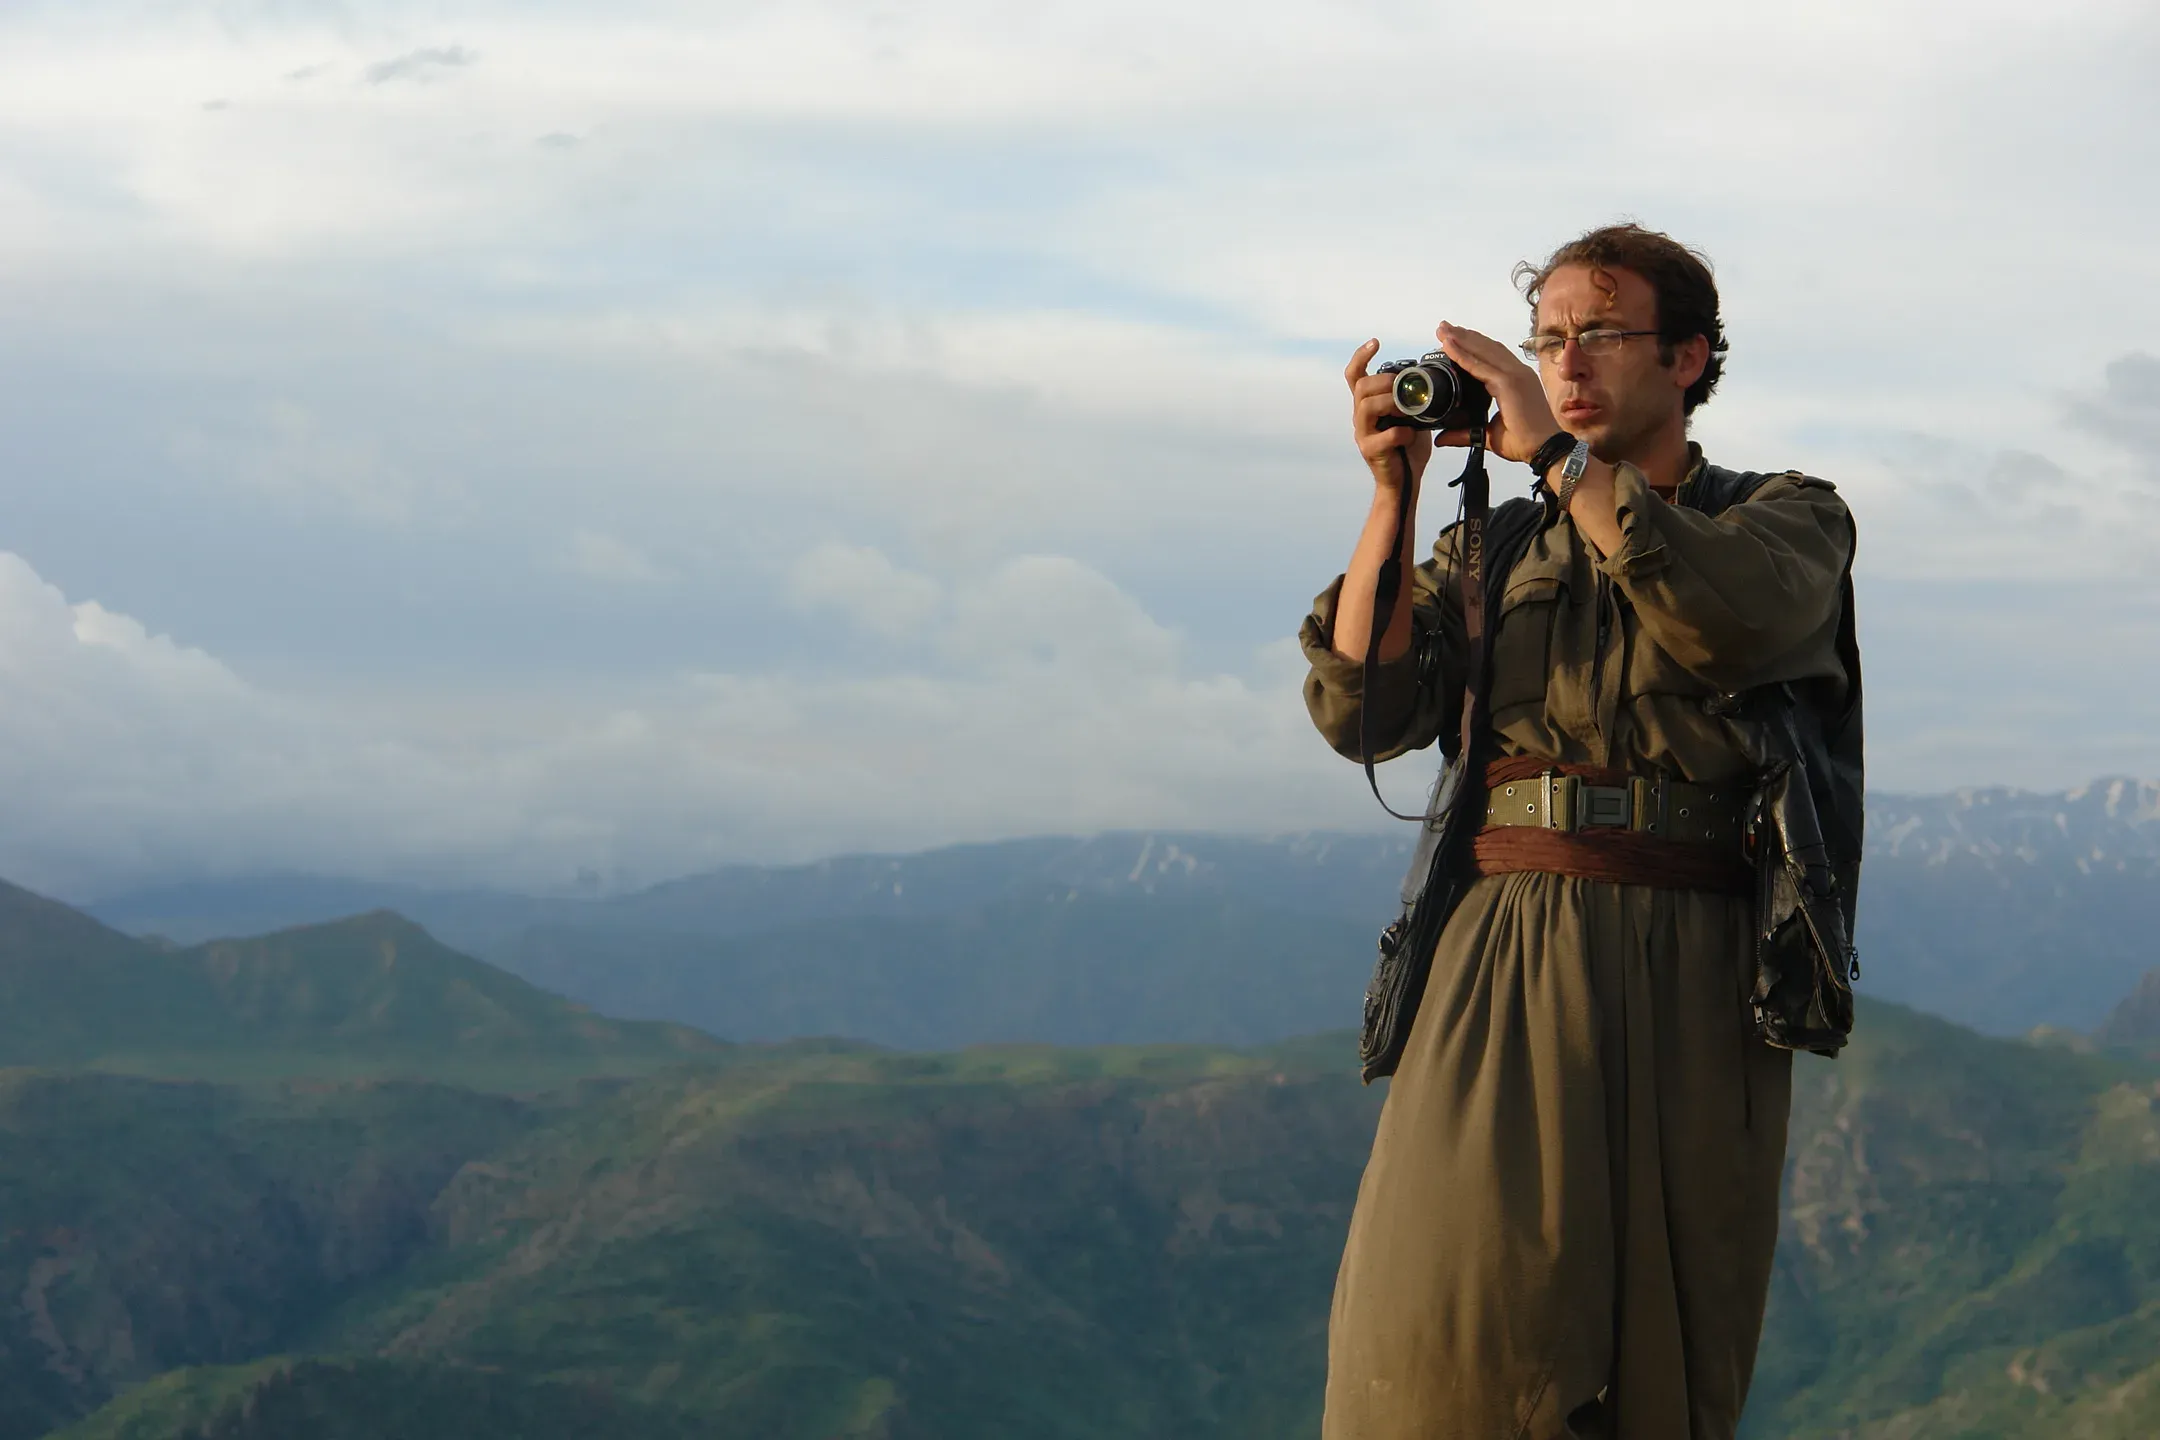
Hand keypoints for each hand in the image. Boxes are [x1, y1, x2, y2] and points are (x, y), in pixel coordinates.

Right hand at [1346, 339, 1431, 490]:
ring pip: (1366, 406)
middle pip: (1361, 386)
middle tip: (1403, 385)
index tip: (1376, 342)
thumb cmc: (1408, 447)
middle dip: (1384, 381)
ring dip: (1391, 402)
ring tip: (1408, 409)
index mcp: (1368, 404)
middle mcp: (1360, 416)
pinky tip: (1412, 434)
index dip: (1361, 356)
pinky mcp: (1371, 451)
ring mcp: (1363, 434)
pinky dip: (1402, 432)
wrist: (1404, 482)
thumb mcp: (1412, 415)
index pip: (1355, 375)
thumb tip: (1432, 373)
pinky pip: (1385, 436)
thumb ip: (1413, 396)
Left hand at [1431, 322, 1562, 465]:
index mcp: (1515, 381)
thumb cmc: (1526, 442)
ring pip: (1482, 351)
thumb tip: (1442, 438)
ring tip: (1442, 330)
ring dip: (1461, 339)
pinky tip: (1449, 345)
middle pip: (1486, 348)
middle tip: (1443, 328)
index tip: (1453, 338)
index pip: (1491, 357)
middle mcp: (1516, 373)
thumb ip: (1464, 434)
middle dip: (1463, 336)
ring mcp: (1514, 375)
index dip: (1472, 345)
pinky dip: (1462, 354)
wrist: (1546, 449)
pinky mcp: (1508, 383)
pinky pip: (1479, 365)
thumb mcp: (1488, 436)